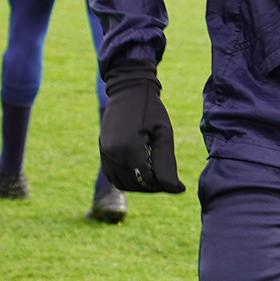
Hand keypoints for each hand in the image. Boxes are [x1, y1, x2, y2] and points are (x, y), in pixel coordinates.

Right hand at [99, 63, 184, 192]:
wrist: (128, 90)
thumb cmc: (151, 110)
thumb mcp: (164, 133)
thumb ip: (167, 162)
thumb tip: (177, 189)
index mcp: (129, 149)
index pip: (147, 181)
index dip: (163, 184)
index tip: (175, 179)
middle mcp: (113, 154)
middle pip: (135, 185)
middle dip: (152, 185)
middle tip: (165, 176)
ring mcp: (105, 154)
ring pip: (122, 184)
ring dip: (139, 184)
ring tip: (154, 172)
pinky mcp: (102, 153)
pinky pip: (113, 176)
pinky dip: (127, 179)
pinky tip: (140, 169)